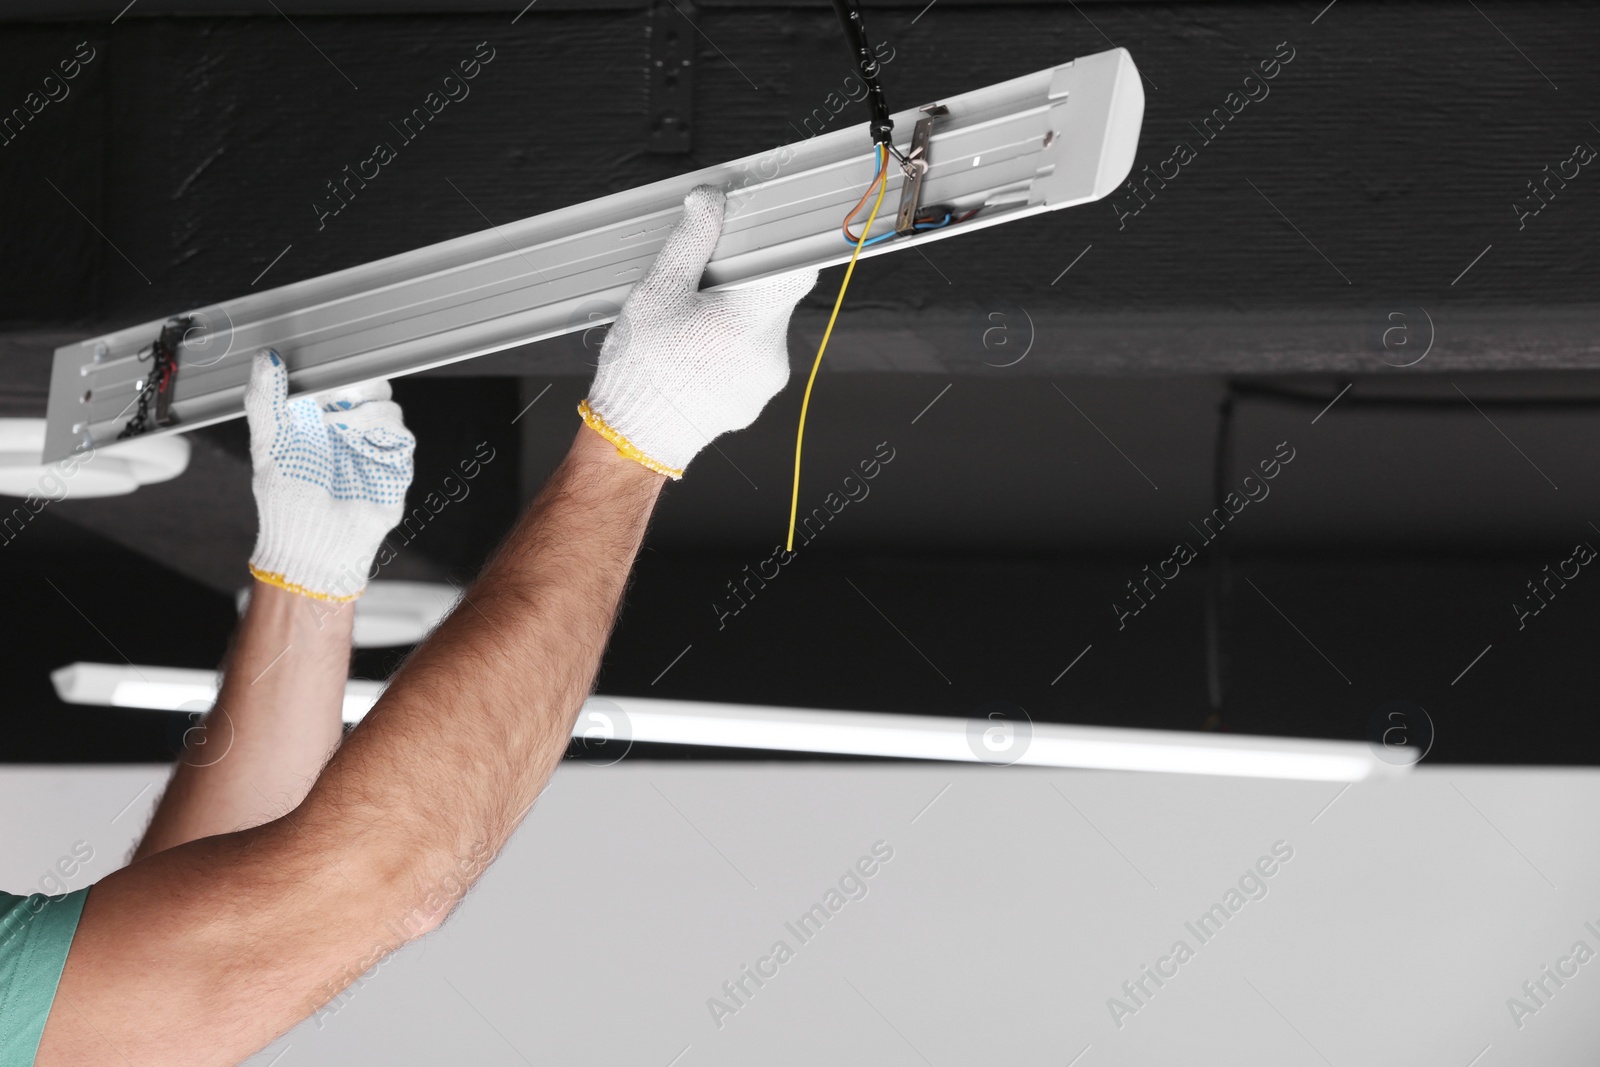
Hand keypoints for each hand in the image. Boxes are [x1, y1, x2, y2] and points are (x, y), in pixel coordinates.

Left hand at [245, 350, 414, 600]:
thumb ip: (264, 399)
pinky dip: (379, 427)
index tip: (318, 372)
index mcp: (318, 420)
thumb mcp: (268, 443)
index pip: (336, 379)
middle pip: (369, 383)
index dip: (333, 370)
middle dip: (353, 383)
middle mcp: (349, 429)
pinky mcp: (394, 464)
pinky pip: (401, 433)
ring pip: (386, 403)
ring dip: (361, 408)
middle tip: (332, 394)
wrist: (313, 542)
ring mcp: (373, 445)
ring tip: (335, 424)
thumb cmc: (286, 502)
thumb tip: (265, 358)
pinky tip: (354, 437)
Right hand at [579, 184, 818, 477]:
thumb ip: (690, 241)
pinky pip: (752, 358)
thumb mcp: (657, 293)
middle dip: (742, 282)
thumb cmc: (641, 371)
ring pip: (762, 327)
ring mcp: (766, 381)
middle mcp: (769, 354)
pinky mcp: (755, 399)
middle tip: (701, 284)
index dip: (783, 242)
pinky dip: (730, 346)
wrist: (633, 439)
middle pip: (774, 295)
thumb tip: (710, 201)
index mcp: (750, 322)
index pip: (796, 266)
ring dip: (734, 316)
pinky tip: (695, 352)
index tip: (766, 230)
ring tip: (690, 326)